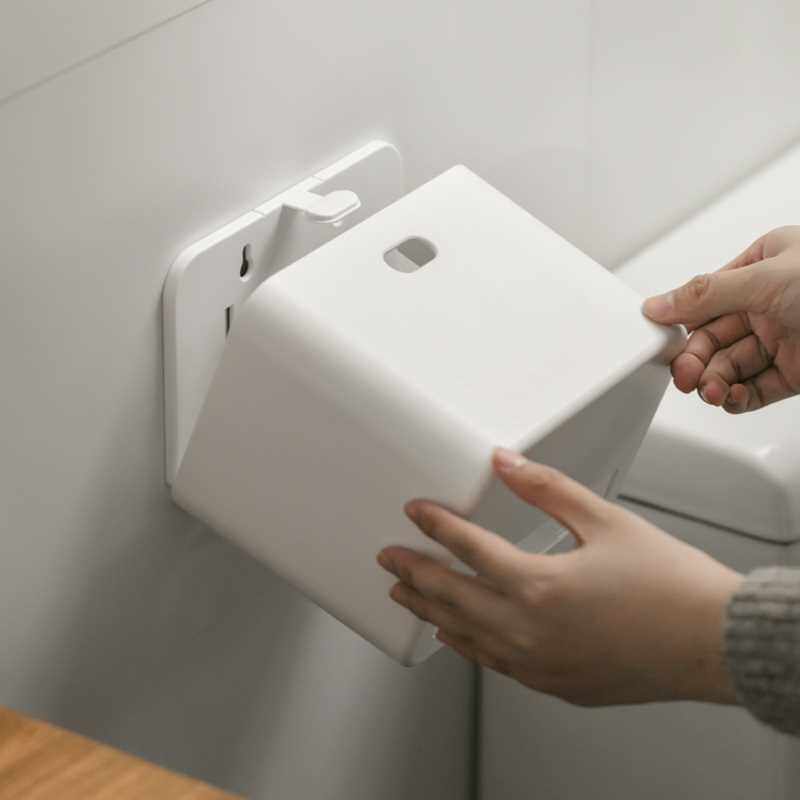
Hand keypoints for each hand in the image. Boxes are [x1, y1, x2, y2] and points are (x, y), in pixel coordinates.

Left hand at [378, 450, 740, 706]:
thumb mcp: (605, 520)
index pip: (468, 548)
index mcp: (538, 585)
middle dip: (414, 574)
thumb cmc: (670, 586)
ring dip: (430, 612)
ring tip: (405, 597)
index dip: (435, 526)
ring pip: (464, 636)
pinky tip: (455, 637)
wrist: (713, 643)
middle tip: (388, 560)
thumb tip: (505, 464)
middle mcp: (529, 630)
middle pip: (452, 596)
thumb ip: (546, 489)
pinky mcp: (554, 684)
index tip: (415, 512)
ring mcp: (539, 663)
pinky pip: (493, 664)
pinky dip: (466, 645)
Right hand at [643, 226, 799, 412]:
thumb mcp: (767, 278)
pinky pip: (754, 389)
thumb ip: (706, 294)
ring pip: (730, 365)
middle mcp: (771, 302)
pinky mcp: (797, 373)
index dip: (682, 324)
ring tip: (711, 389)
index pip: (706, 299)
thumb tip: (658, 304)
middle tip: (686, 374)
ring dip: (714, 381)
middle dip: (697, 359)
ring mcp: (785, 339)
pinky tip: (729, 397)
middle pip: (714, 337)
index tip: (661, 344)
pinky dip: (737, 397)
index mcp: (764, 266)